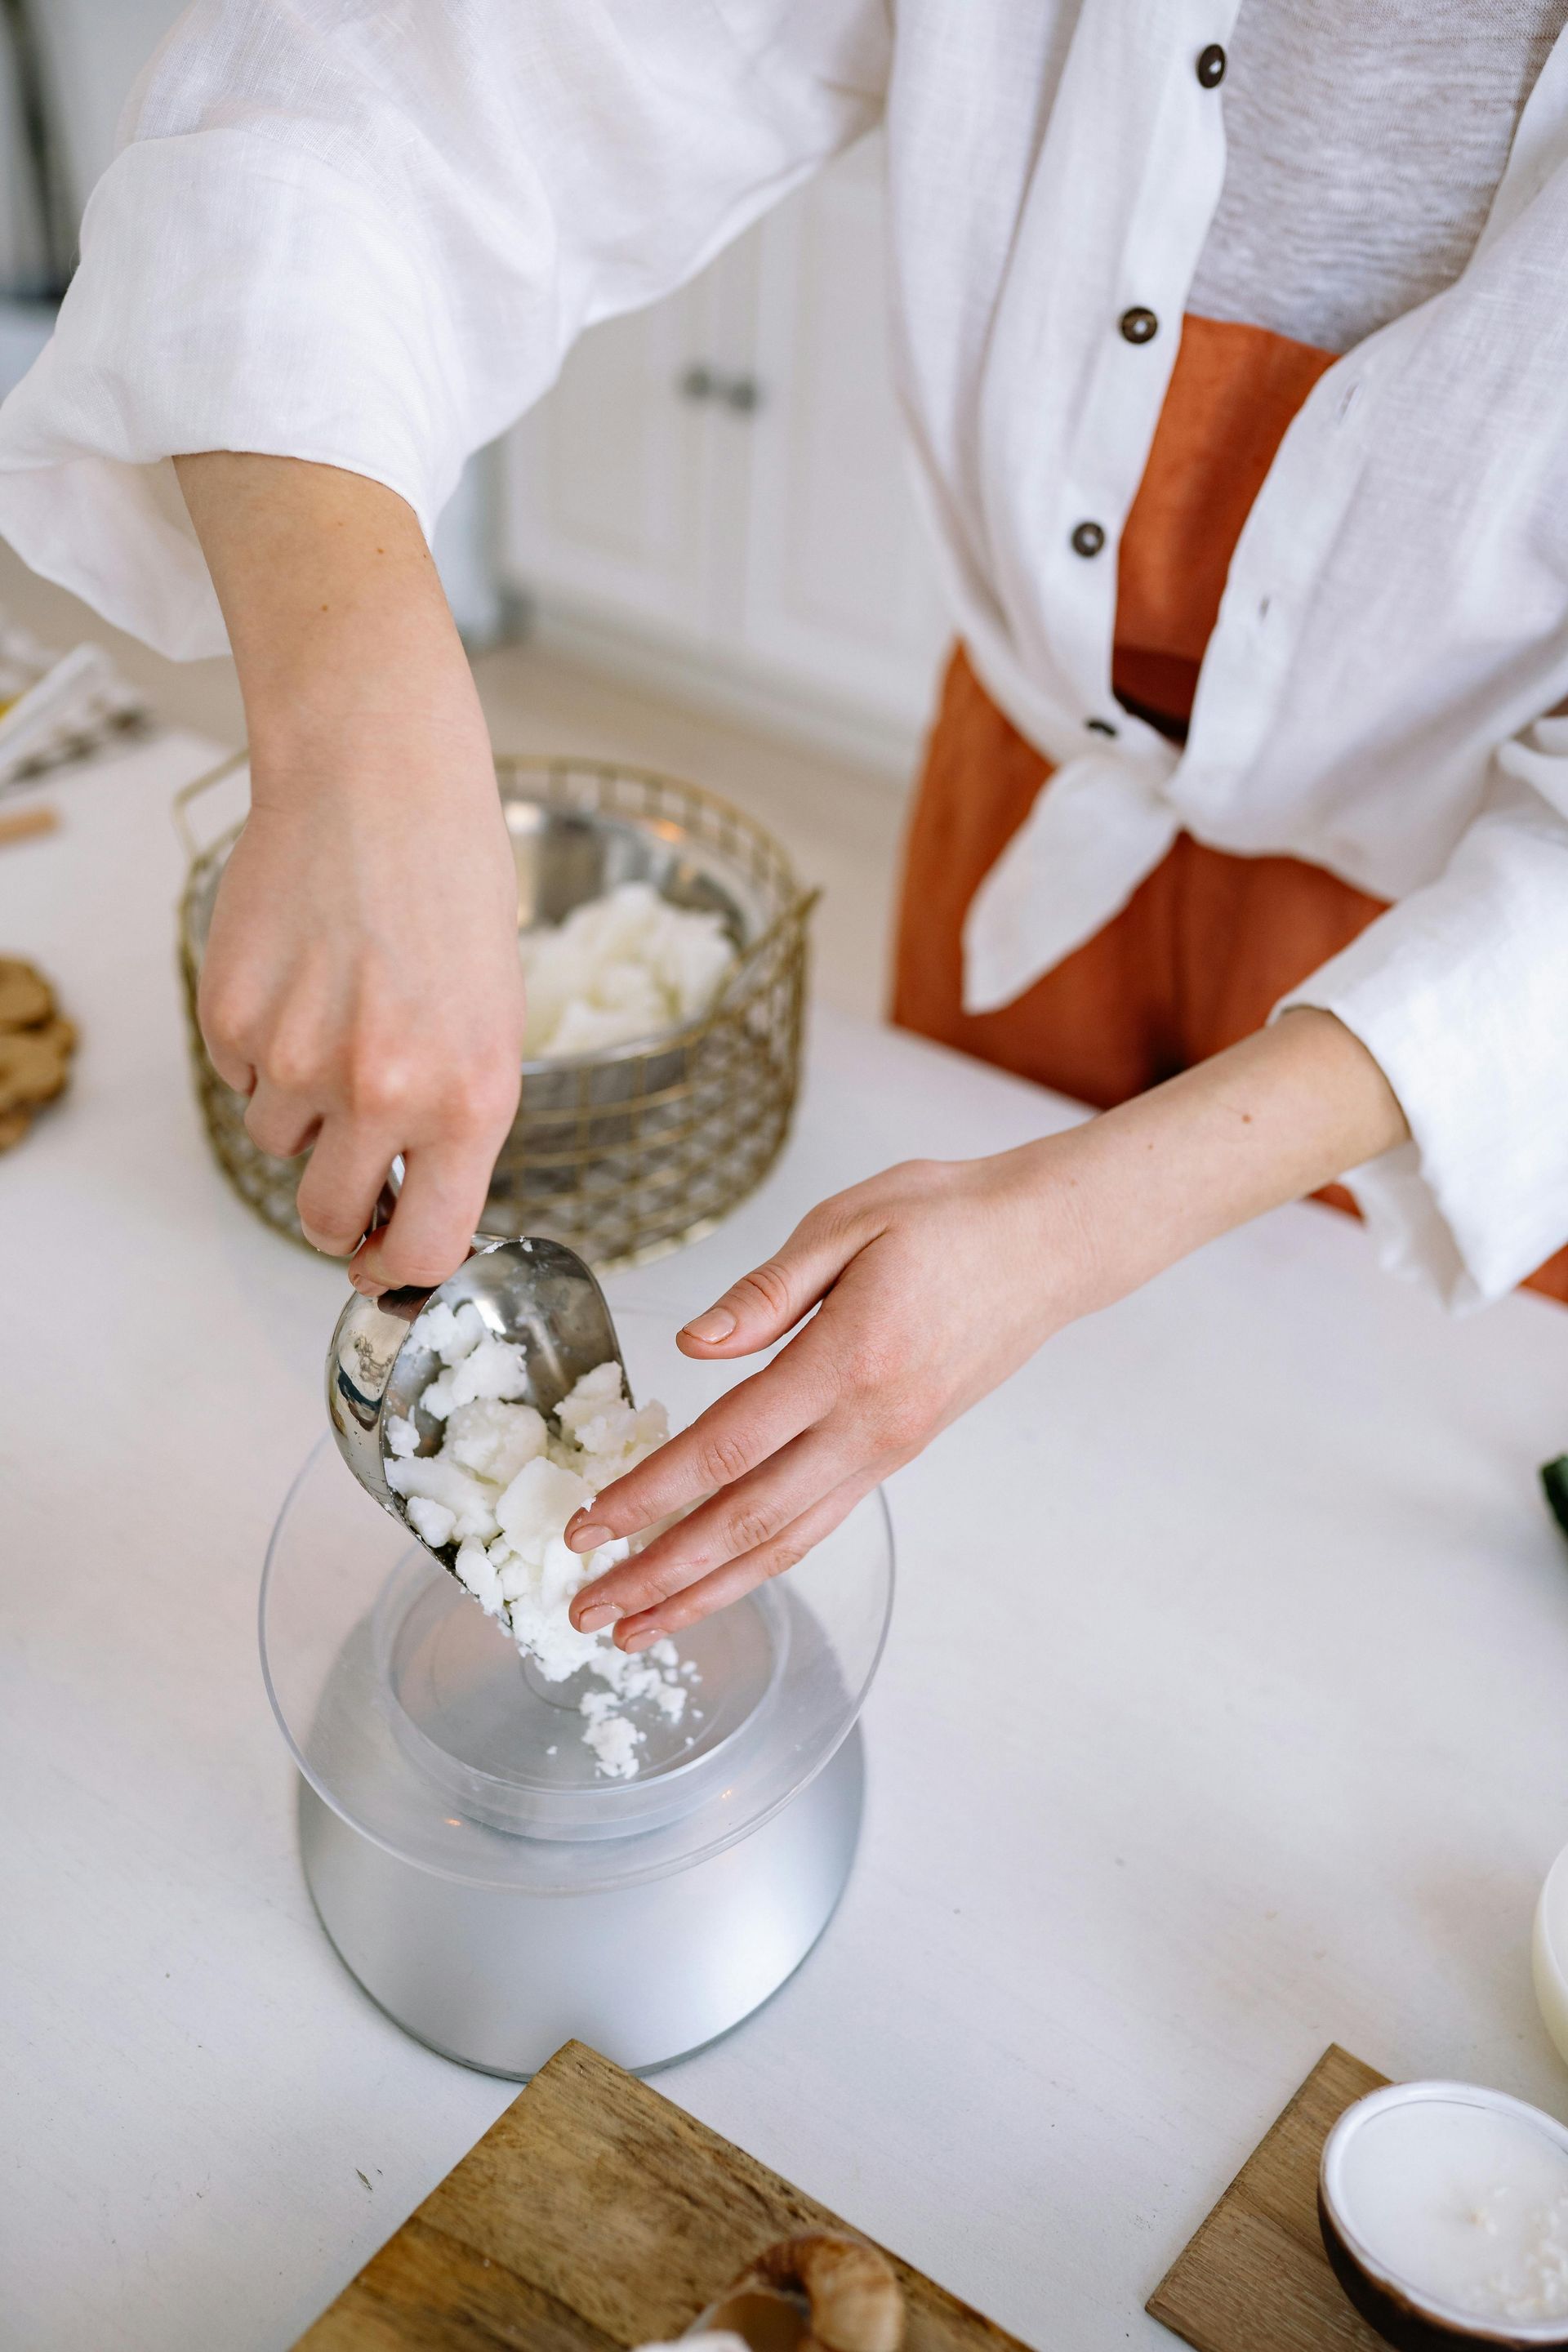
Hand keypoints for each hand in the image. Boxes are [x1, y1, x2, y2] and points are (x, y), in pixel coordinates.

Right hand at [200, 744, 524, 1288]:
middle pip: (327, 1218)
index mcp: (470, 1101)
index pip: (423, 1247)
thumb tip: (411, 1203)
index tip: (383, 1267)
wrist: (380, 787)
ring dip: (299, 1105)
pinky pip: (237, 1075)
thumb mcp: (494, 1024)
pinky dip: (259, 1047)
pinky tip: (299, 982)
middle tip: (345, 1164)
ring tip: (336, 1017)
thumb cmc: (452, 892)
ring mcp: (299, 1058)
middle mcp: (383, 1092)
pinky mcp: (231, 1018)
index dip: (396, 1271)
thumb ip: (454, 1122)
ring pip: (275, 1141)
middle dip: (335, 1211)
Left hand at [564, 1143, 1101, 1646]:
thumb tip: (691, 1346)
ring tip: (638, 1627)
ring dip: (706, 1591)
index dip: (648, 1495)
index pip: (725, 1448)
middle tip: (586, 1609)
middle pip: (746, 1521)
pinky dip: (760, 1565)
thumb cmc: (949, 1218)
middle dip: (660, 1574)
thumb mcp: (849, 1222)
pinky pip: (818, 1522)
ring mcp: (888, 1447)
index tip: (586, 1525)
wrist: (1048, 1243)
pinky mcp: (898, 1451)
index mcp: (846, 1361)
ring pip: (785, 1542)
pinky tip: (718, 1581)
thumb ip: (765, 1292)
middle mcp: (870, 1424)